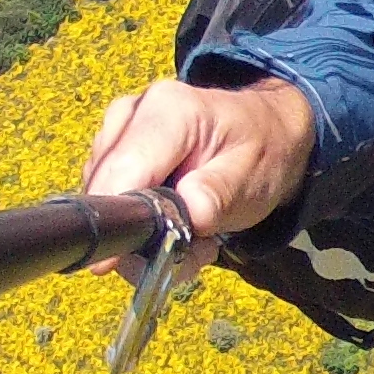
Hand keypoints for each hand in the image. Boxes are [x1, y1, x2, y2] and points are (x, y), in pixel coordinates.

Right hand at [82, 76, 317, 245]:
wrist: (268, 130)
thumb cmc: (264, 151)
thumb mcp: (252, 179)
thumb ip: (215, 199)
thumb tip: (177, 222)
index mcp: (168, 112)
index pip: (121, 172)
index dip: (119, 221)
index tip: (131, 260)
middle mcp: (132, 114)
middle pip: (105, 190)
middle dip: (140, 234)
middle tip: (194, 248)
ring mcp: (118, 130)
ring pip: (105, 199)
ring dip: (144, 232)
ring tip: (195, 232)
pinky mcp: (114, 149)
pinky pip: (110, 196)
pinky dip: (140, 220)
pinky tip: (177, 219)